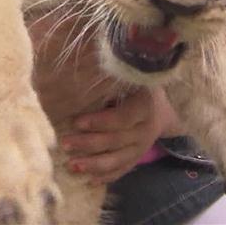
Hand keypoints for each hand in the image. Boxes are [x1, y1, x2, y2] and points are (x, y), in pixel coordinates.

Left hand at [27, 14, 170, 183]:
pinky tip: (88, 179)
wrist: (161, 102)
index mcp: (144, 103)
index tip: (76, 121)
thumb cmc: (132, 82)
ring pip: (118, 160)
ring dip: (94, 164)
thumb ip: (105, 67)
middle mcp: (147, 127)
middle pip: (117, 140)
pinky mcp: (138, 156)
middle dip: (89, 143)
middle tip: (65, 143)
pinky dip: (106, 176)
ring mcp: (143, 144)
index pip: (124, 117)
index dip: (101, 122)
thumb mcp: (125, 73)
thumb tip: (73, 45)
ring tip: (71, 164)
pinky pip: (123, 171)